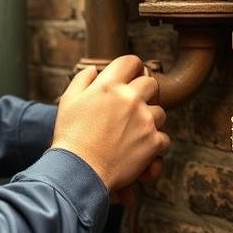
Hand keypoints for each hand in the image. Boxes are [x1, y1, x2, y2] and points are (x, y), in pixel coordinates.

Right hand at [52, 55, 169, 191]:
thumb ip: (82, 80)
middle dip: (145, 93)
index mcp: (109, 85)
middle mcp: (130, 99)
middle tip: (134, 107)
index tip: (131, 77)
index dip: (132, 68)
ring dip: (150, 120)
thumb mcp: (68, 101)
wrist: (78, 171)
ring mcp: (144, 120)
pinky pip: (164, 138)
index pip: (131, 61)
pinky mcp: (153, 141)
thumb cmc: (70, 137)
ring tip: (134, 132)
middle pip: (152, 84)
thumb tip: (94, 69)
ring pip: (160, 112)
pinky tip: (139, 149)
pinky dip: (154, 144)